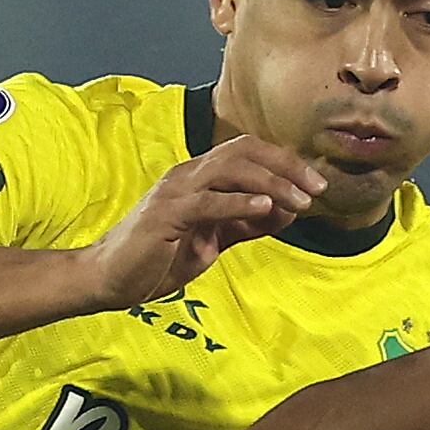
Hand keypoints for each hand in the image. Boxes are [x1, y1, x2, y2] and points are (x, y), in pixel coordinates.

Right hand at [78, 136, 332, 310]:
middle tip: (317, 189)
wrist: (111, 277)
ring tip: (300, 200)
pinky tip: (266, 208)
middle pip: (244, 152)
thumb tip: (286, 211)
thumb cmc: (160, 257)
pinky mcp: (166, 215)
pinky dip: (240, 202)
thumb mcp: (213, 239)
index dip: (285, 163)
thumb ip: (246, 223)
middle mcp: (188, 174)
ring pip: (230, 170)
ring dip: (271, 183)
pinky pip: (208, 202)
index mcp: (199, 176)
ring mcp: (175, 191)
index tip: (316, 184)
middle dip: (285, 167)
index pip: (248, 152)